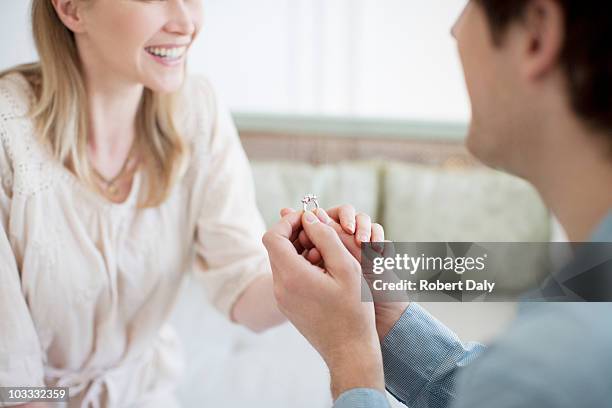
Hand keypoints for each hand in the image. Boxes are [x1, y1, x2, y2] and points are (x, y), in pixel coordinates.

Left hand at [281, 206, 408, 341]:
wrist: (349, 351)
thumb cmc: (354, 310)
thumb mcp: (347, 268)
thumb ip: (327, 238)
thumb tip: (310, 218)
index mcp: (292, 276)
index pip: (273, 236)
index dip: (289, 222)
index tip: (309, 219)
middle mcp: (280, 287)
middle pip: (275, 247)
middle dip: (296, 234)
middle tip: (321, 236)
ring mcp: (282, 298)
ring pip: (281, 261)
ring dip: (299, 250)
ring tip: (326, 254)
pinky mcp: (287, 306)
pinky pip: (286, 276)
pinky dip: (300, 265)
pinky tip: (323, 270)